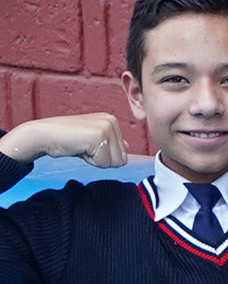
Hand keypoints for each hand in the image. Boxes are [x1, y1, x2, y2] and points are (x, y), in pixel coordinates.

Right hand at [0, 112, 127, 166]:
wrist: (44, 135)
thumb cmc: (66, 138)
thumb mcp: (92, 139)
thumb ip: (110, 143)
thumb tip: (127, 147)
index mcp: (112, 121)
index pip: (123, 155)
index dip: (104, 156)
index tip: (88, 146)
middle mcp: (112, 121)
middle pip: (122, 160)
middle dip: (102, 159)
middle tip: (83, 146)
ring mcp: (106, 127)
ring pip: (115, 162)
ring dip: (96, 160)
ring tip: (81, 146)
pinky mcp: (99, 136)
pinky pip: (103, 162)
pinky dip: (90, 160)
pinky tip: (78, 147)